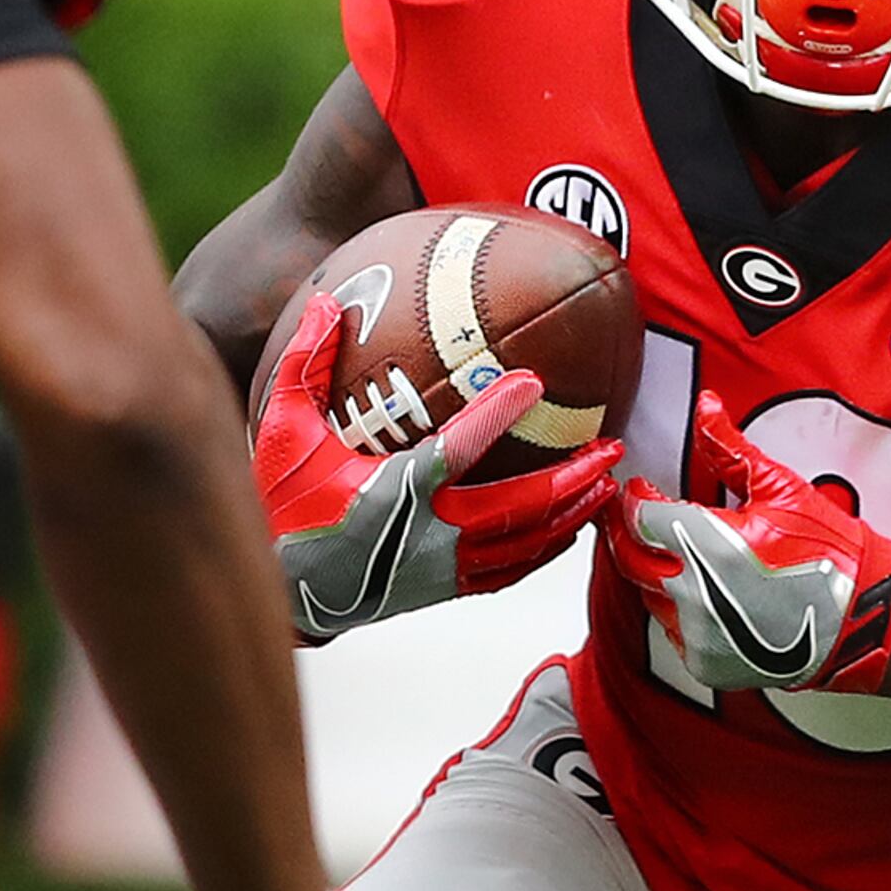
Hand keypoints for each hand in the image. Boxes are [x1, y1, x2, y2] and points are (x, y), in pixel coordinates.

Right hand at [251, 290, 621, 644]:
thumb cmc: (281, 505)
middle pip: (519, 507)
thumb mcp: (279, 430)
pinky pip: (509, 571)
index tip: (534, 382)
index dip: (498, 413)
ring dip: (571, 513)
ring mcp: (441, 567)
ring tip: (606, 485)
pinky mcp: (443, 588)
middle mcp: (428, 533)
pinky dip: (544, 550)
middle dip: (572, 478)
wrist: (283, 589)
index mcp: (393, 490)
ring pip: (525, 544)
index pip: (458, 448)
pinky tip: (568, 528)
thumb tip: (329, 300)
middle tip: (611, 447)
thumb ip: (304, 363)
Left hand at [604, 396, 890, 695]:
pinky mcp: (703, 662)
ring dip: (651, 568)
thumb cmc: (830, 553)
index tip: (641, 488)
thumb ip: (730, 449)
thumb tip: (705, 406)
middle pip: (629, 556)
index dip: (635, 498)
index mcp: (708, 544)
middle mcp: (692, 593)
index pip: (639, 516)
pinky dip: (674, 605)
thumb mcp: (781, 489)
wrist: (862, 617)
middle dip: (627, 531)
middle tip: (637, 513)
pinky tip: (699, 587)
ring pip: (645, 592)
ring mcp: (695, 633)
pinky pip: (668, 627)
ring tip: (675, 548)